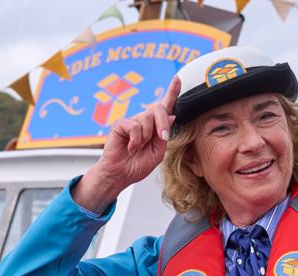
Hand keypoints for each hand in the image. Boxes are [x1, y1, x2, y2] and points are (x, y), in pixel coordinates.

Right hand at [74, 76, 181, 213]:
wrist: (120, 175)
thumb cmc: (137, 165)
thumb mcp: (158, 152)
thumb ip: (164, 135)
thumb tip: (170, 116)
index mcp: (154, 128)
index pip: (164, 107)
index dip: (172, 92)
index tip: (178, 79)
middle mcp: (143, 121)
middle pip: (158, 109)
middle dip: (162, 123)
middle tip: (162, 138)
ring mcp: (131, 122)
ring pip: (147, 118)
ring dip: (146, 136)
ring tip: (138, 148)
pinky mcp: (120, 124)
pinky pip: (134, 126)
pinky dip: (135, 140)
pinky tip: (130, 148)